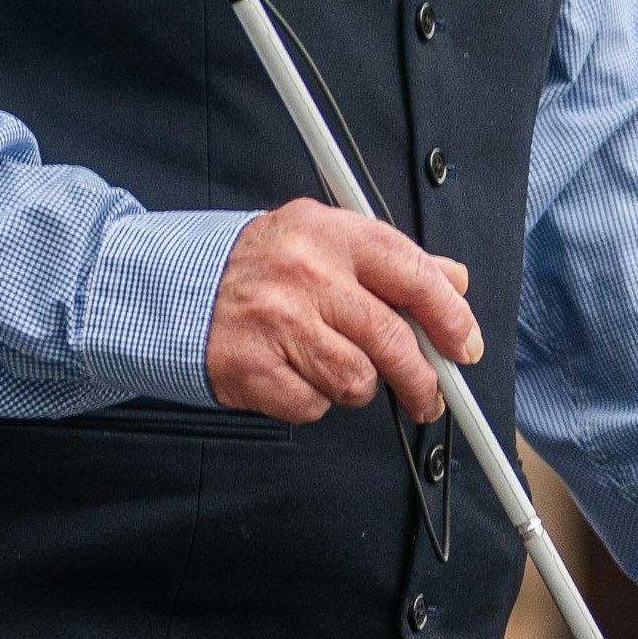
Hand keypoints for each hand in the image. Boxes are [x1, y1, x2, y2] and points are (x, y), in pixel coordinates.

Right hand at [204, 201, 482, 424]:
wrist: (173, 290)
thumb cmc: (257, 268)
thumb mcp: (323, 239)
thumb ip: (390, 261)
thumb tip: (453, 280)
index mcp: (330, 233)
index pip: (412, 274)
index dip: (450, 317)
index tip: (464, 346)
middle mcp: (305, 274)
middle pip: (392, 340)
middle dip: (422, 380)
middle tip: (429, 396)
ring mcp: (278, 322)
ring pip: (357, 380)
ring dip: (355, 385)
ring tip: (329, 365)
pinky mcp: (255, 369)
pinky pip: (314, 405)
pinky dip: (312, 400)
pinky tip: (294, 374)